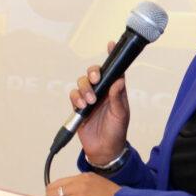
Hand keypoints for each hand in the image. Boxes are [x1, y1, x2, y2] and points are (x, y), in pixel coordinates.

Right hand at [70, 41, 129, 163]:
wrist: (104, 150)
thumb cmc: (117, 132)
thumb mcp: (121, 115)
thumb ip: (118, 98)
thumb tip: (119, 80)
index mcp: (115, 91)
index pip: (114, 70)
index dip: (112, 56)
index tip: (110, 44)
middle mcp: (102, 92)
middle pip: (93, 73)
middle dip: (92, 73)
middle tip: (95, 79)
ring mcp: (90, 99)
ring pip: (82, 83)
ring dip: (84, 89)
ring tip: (90, 101)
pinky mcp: (79, 107)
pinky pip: (73, 95)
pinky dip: (76, 98)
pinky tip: (82, 106)